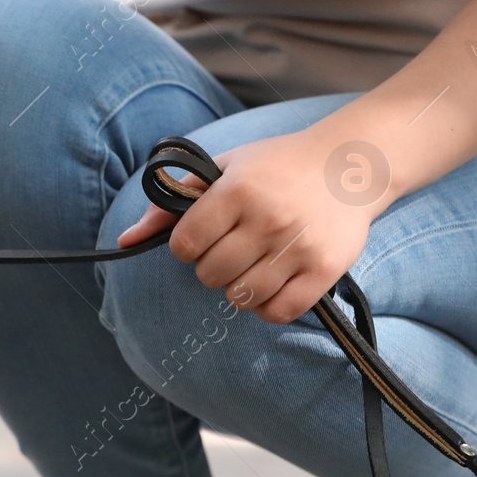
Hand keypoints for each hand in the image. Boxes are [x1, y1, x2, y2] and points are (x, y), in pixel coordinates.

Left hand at [116, 130, 380, 322]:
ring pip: (241, 297)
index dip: (186, 247)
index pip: (184, 245)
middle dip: (211, 267)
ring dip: (238, 288)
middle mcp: (268, 219)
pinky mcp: (325, 270)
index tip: (202, 236)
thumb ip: (170, 204)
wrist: (351, 164)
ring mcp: (298, 247)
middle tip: (231, 249)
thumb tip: (124, 241)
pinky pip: (279, 311)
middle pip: (210, 274)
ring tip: (251, 265)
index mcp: (238, 190)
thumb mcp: (221, 170)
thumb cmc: (276, 167)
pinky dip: (267, 307)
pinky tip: (271, 285)